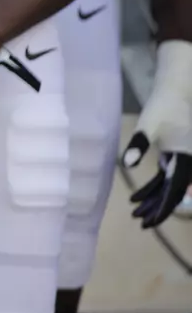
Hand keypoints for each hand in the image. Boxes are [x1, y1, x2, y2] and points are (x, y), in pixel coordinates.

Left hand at [123, 40, 191, 228]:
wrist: (180, 90)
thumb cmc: (165, 106)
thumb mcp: (149, 125)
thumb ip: (138, 144)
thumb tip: (127, 163)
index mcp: (186, 161)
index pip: (173, 193)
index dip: (161, 210)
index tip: (149, 222)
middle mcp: (189, 165)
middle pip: (172, 194)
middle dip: (156, 209)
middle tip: (140, 222)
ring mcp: (184, 161)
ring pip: (169, 187)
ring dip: (153, 199)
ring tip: (136, 212)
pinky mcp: (177, 155)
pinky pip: (167, 177)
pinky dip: (154, 187)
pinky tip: (138, 195)